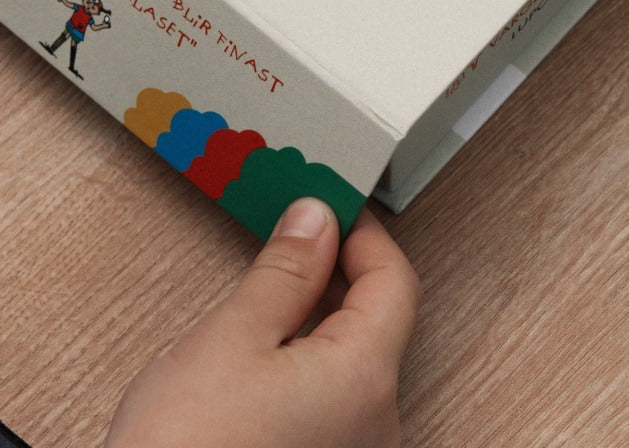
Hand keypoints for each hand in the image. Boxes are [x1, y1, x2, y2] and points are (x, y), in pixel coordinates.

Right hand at [106, 199, 419, 447]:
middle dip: (340, 268)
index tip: (332, 203)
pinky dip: (311, 353)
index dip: (365, 233)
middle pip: (379, 321)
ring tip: (275, 280)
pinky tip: (269, 342)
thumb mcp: (233, 335)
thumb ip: (285, 272)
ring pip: (355, 359)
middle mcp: (376, 425)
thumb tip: (315, 220)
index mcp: (365, 382)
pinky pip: (335, 394)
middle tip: (296, 231)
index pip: (395, 282)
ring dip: (322, 310)